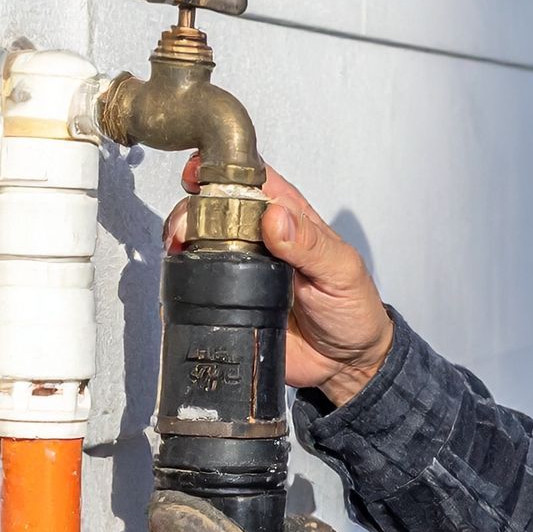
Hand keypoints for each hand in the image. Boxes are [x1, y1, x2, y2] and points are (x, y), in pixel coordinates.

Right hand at [167, 156, 393, 404]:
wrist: (345, 362)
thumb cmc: (353, 309)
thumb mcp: (342, 271)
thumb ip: (311, 245)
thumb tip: (276, 217)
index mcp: (291, 219)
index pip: (255, 178)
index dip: (226, 169)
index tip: (202, 172)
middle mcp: (262, 238)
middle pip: (216, 205)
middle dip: (195, 207)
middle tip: (189, 225)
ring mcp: (241, 267)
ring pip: (200, 238)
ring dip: (183, 236)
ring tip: (179, 246)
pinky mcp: (227, 299)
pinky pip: (197, 281)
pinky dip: (181, 274)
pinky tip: (180, 275)